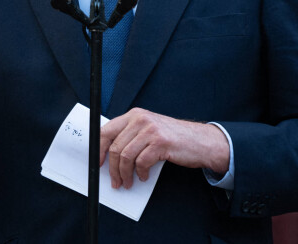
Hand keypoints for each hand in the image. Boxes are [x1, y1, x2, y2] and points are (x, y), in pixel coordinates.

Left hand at [99, 108, 229, 189]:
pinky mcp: (160, 142)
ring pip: (125, 156)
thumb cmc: (172, 138)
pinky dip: (140, 173)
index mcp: (134, 115)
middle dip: (112, 168)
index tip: (97, 163)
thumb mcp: (148, 130)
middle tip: (115, 181)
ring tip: (127, 182)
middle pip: (115, 146)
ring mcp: (150, 130)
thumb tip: (109, 155)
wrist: (200, 140)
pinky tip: (143, 176)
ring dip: (124, 174)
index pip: (107, 129)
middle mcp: (140, 119)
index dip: (99, 148)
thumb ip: (131, 136)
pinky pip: (142, 162)